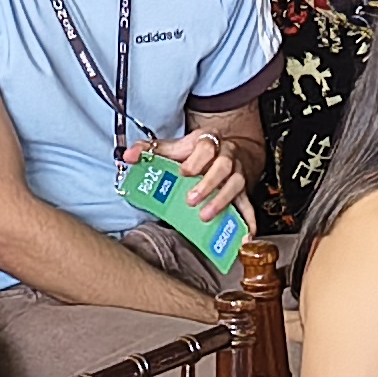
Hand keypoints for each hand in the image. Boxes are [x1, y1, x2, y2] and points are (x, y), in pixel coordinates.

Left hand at [132, 130, 255, 226]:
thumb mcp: (174, 147)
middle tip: (191, 200)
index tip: (183, 172)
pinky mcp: (243, 191)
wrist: (224, 151)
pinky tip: (244, 235)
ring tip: (206, 216)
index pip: (206, 147)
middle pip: (223, 166)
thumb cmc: (195, 153)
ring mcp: (237, 173)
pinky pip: (248, 205)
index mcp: (209, 141)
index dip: (195, 160)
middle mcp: (227, 155)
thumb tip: (129, 156)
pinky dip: (248, 221)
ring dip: (222, 201)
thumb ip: (150, 149)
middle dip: (207, 184)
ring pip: (236, 185)